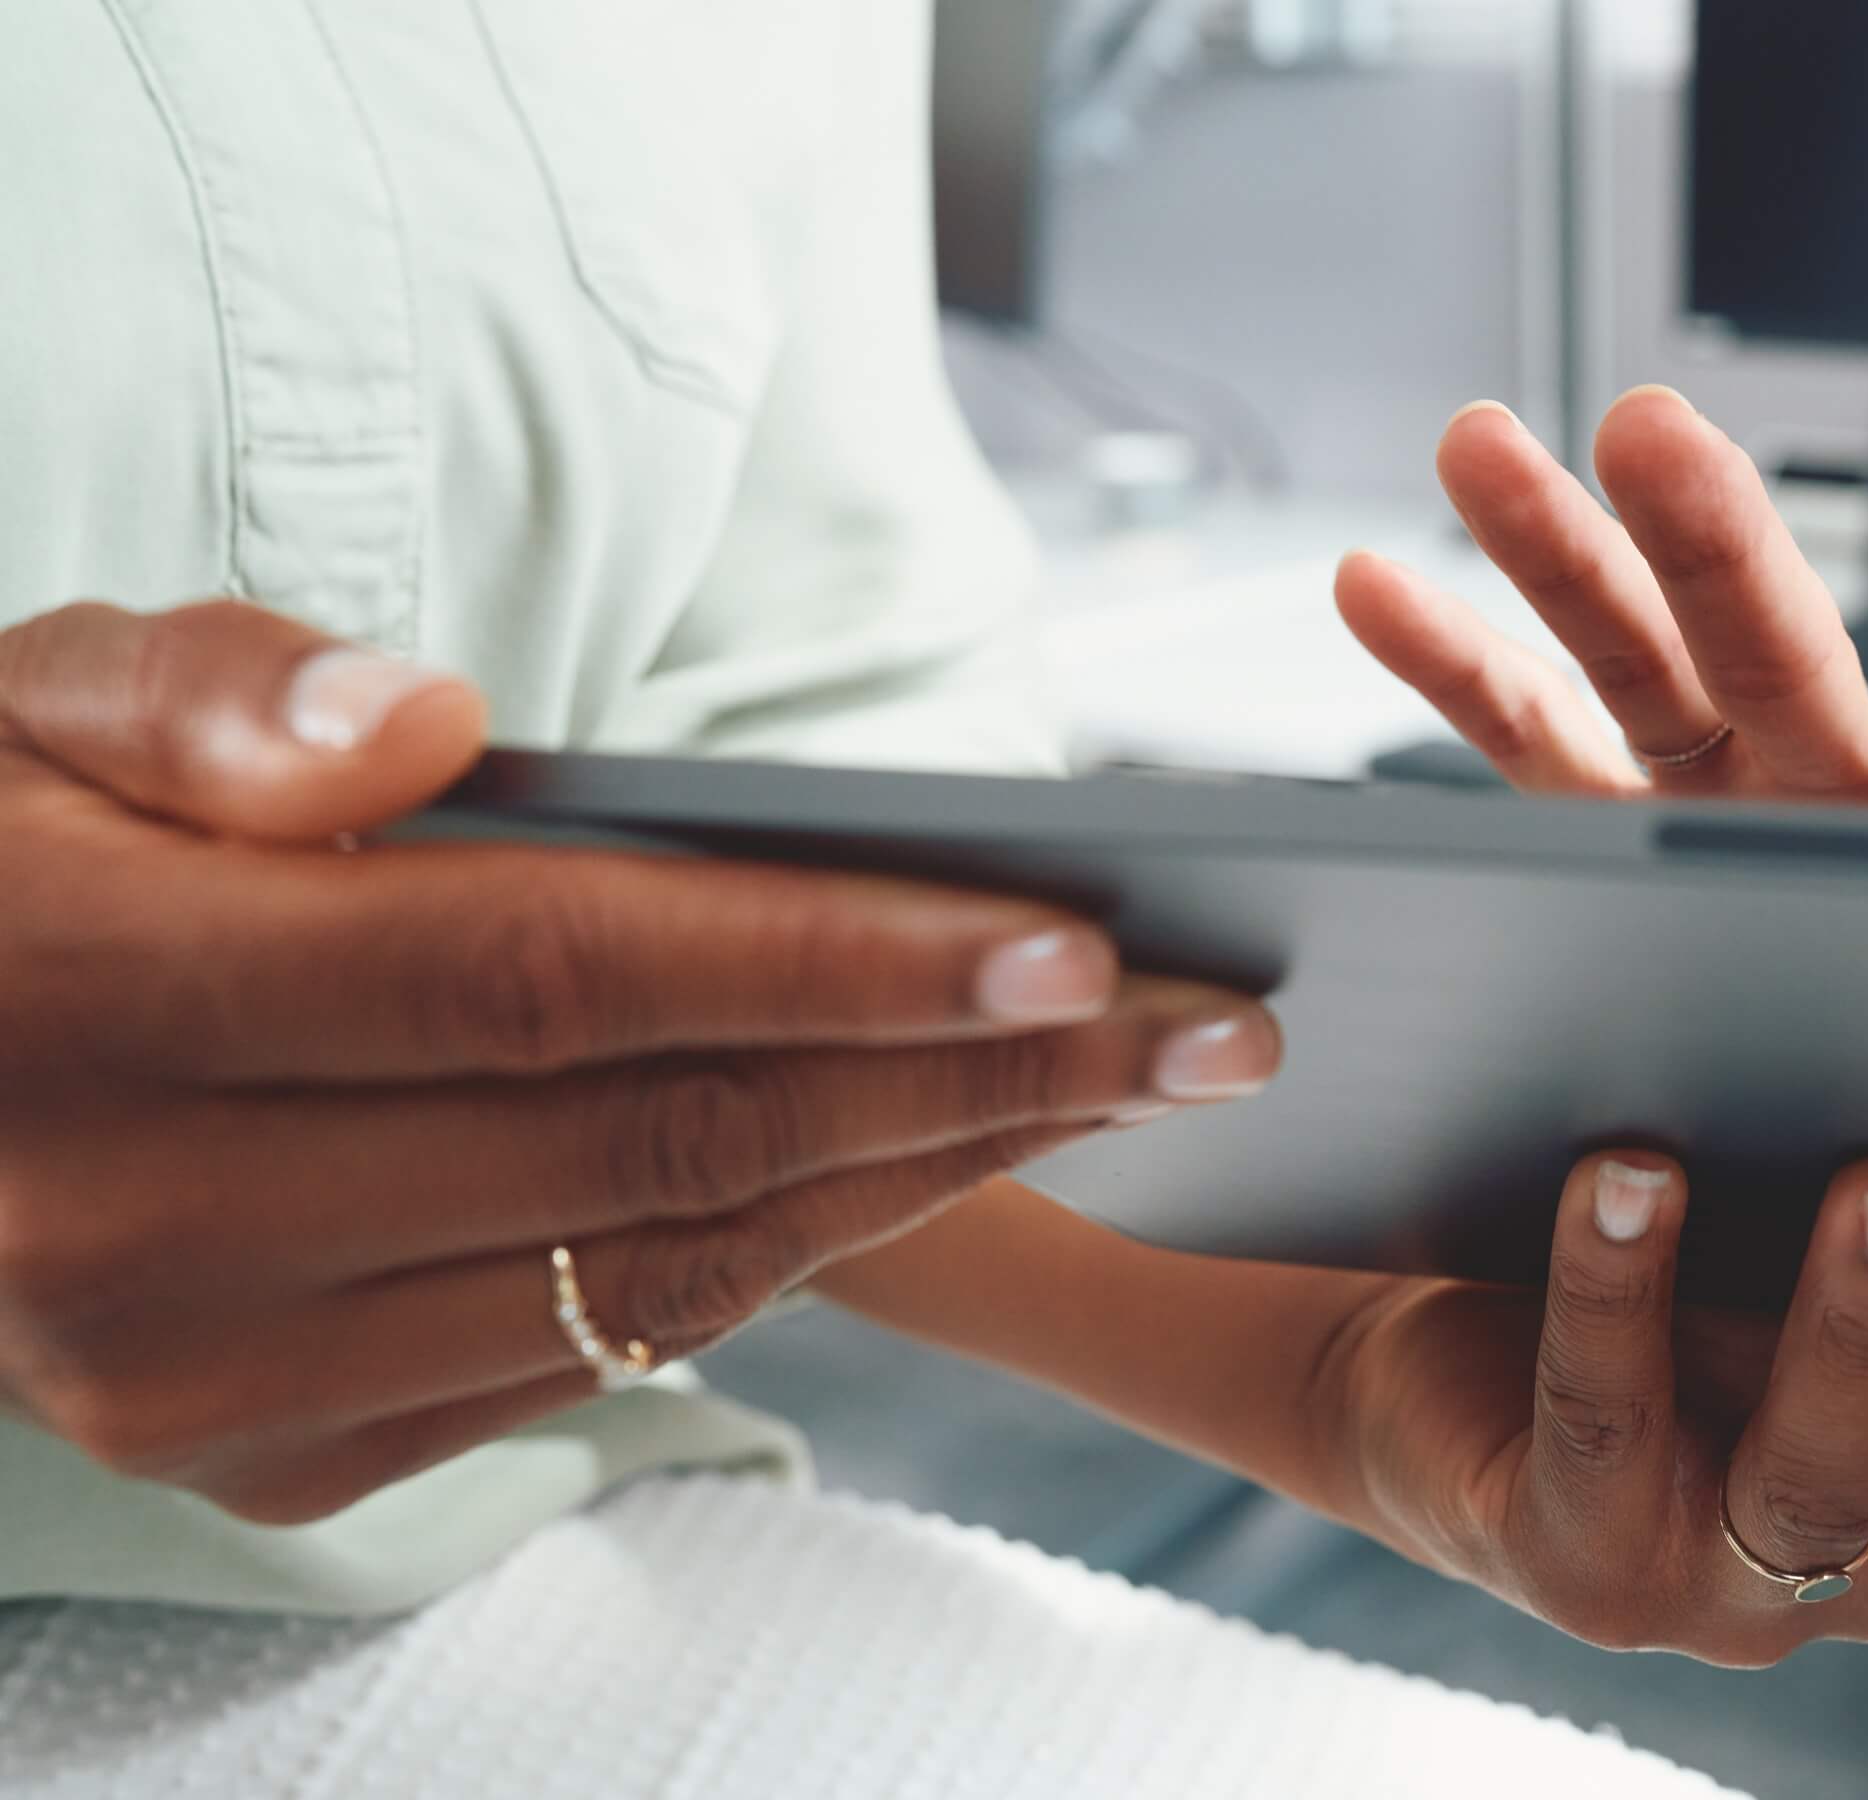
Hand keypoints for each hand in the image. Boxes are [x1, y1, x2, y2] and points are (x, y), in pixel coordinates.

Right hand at [0, 601, 1279, 1523]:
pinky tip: (931, 1163)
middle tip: (1214, 1021)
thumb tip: (418, 738)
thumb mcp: (24, 702)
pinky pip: (601, 1350)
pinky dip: (790, 1256)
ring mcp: (212, 1384)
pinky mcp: (274, 1457)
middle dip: (977, 1082)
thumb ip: (209, 694)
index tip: (1077, 943)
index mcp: (95, 1005)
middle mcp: (151, 1235)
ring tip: (1128, 1087)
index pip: (542, 977)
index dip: (832, 960)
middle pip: (658, 1143)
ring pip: (663, 1272)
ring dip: (928, 1175)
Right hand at [1337, 387, 1867, 844]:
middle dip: (1711, 535)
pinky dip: (1459, 674)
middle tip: (1649, 422)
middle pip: (1769, 638)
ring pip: (1622, 666)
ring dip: (1551, 556)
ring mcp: (1719, 809)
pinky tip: (1367, 586)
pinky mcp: (1625, 856)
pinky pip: (1528, 759)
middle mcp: (1841, 790)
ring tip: (1476, 442)